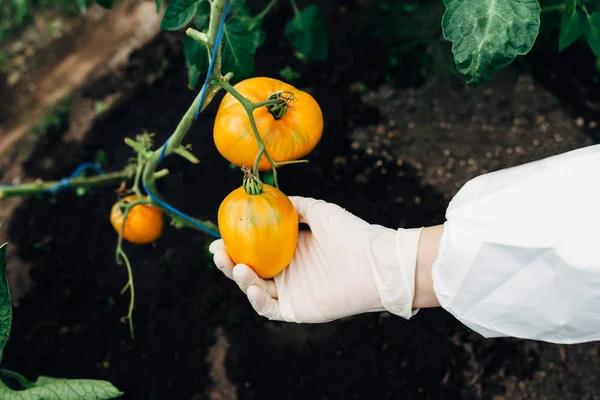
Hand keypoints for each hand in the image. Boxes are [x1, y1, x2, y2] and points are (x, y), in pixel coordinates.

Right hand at [209, 196, 423, 322]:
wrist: (375, 260)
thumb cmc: (351, 234)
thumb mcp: (319, 211)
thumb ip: (296, 205)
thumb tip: (272, 196)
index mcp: (291, 251)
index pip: (255, 250)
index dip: (235, 245)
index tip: (219, 237)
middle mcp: (288, 272)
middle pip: (249, 270)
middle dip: (228, 263)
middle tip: (216, 252)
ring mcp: (292, 292)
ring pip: (255, 289)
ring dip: (240, 279)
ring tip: (236, 266)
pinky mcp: (298, 310)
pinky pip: (270, 309)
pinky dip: (257, 300)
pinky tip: (252, 286)